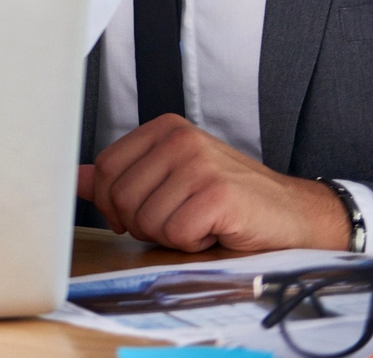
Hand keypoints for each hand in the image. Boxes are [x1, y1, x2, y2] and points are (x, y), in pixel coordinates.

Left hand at [79, 114, 351, 251]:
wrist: (296, 215)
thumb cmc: (231, 199)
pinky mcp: (218, 195)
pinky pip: (175, 233)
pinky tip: (215, 231)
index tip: (135, 216)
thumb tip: (76, 179)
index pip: (106, 167)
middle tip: (176, 222)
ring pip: (145, 219)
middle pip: (120, 195)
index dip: (113, 202)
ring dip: (170, 235)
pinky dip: (193, 243)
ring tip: (199, 224)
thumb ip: (125, 177)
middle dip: (141, 223)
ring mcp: (200, 164)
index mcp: (164, 129)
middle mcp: (180, 139)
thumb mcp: (172, 179)